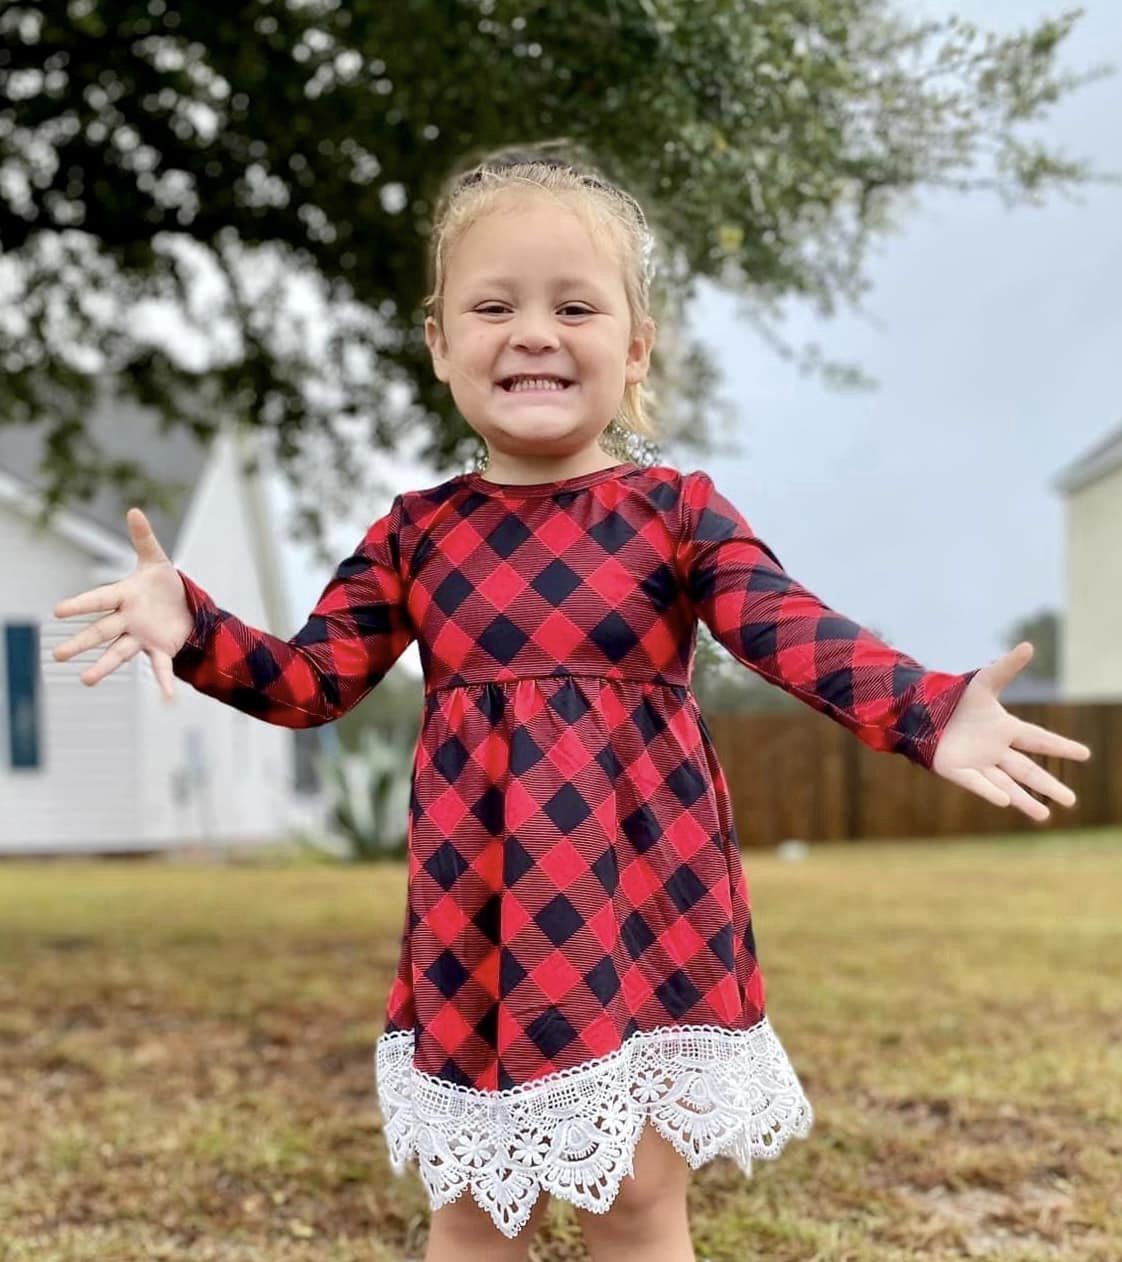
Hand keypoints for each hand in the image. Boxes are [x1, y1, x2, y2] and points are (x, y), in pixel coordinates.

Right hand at [53, 508, 193, 701]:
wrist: (186, 606)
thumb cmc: (163, 584)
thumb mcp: (156, 560)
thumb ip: (143, 538)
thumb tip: (133, 510)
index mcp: (124, 596)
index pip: (99, 600)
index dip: (80, 605)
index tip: (58, 611)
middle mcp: (128, 620)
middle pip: (102, 631)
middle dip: (81, 642)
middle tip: (58, 655)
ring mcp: (142, 637)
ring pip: (120, 653)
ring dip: (105, 666)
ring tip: (86, 680)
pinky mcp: (161, 649)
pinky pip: (161, 667)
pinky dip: (163, 682)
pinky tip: (167, 699)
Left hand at [932, 641, 1091, 820]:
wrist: (920, 710)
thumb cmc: (954, 697)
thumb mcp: (982, 682)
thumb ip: (1006, 668)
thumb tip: (1028, 645)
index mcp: (1005, 728)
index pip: (1039, 739)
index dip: (1061, 746)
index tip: (1085, 754)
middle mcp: (995, 749)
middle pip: (1027, 770)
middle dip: (1048, 785)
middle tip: (1071, 800)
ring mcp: (977, 762)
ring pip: (1006, 784)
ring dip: (1025, 800)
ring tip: (1045, 816)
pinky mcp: (956, 771)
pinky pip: (977, 783)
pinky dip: (990, 792)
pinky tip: (1007, 802)